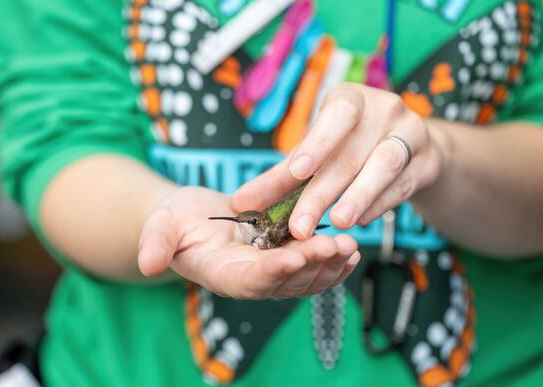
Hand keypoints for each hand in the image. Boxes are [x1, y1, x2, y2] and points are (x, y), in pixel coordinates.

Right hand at [138, 186, 358, 298]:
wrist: (194, 219)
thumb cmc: (176, 220)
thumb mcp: (161, 225)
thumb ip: (156, 244)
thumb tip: (146, 265)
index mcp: (222, 275)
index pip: (251, 280)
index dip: (273, 271)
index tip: (296, 256)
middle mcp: (251, 280)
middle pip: (286, 281)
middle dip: (314, 265)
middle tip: (338, 245)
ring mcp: (270, 272)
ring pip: (305, 278)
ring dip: (329, 265)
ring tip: (351, 246)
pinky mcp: (283, 260)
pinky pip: (311, 268)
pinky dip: (331, 262)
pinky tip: (351, 250)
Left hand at [232, 83, 443, 238]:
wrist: (410, 145)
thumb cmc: (349, 146)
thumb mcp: (316, 154)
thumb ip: (280, 178)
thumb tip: (239, 203)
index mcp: (351, 99)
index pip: (336, 114)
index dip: (318, 142)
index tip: (297, 171)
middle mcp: (384, 109)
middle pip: (351, 153)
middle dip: (322, 192)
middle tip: (299, 226)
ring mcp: (411, 132)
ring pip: (385, 164)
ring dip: (359, 196)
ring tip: (337, 222)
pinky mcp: (428, 161)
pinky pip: (404, 184)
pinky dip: (380, 204)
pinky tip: (360, 220)